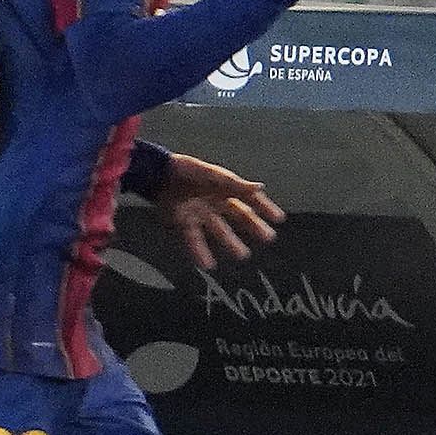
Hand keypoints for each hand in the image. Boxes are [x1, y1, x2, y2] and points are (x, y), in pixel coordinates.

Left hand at [152, 153, 283, 272]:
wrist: (156, 173)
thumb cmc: (186, 170)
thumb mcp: (212, 175)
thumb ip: (235, 184)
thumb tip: (260, 188)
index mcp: (223, 187)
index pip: (248, 198)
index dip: (264, 207)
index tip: (278, 219)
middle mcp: (214, 202)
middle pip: (238, 216)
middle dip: (253, 227)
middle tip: (268, 238)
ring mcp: (199, 213)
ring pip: (219, 231)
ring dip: (230, 243)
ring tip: (242, 255)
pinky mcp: (183, 222)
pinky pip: (194, 240)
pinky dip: (200, 252)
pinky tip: (208, 264)